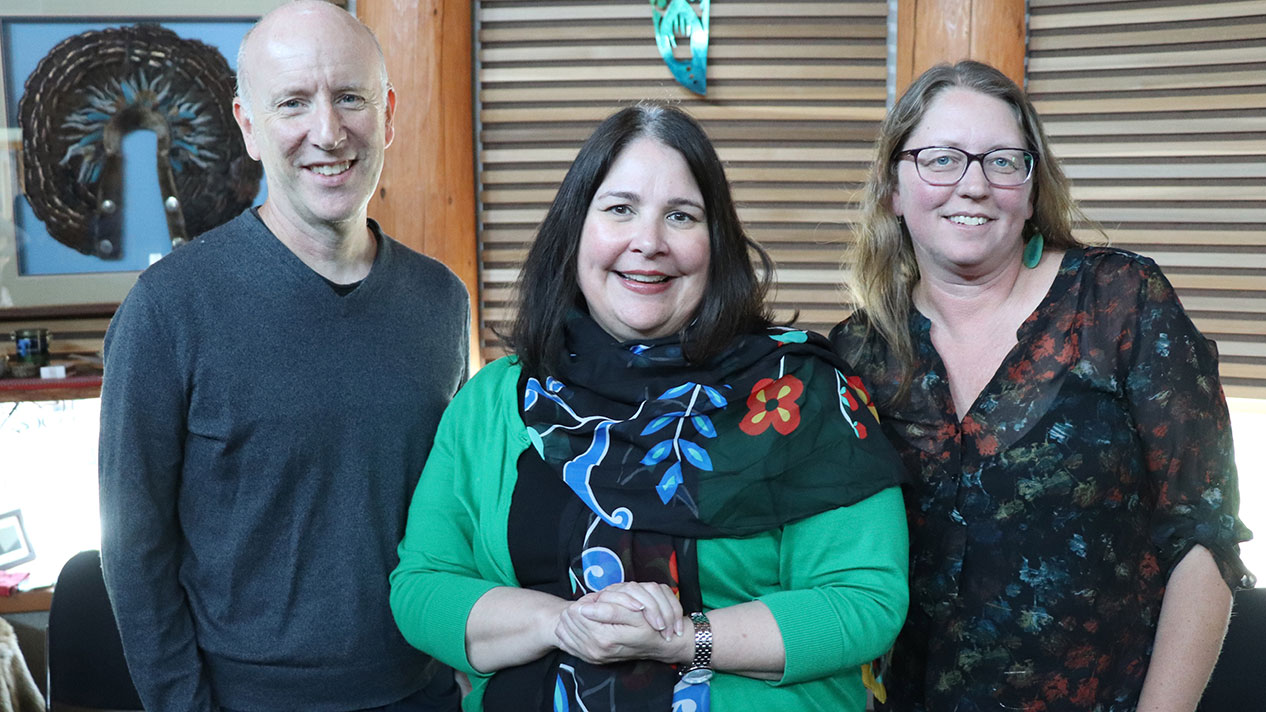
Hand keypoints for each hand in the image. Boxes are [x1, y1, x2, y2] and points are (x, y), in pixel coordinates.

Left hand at [554, 582, 688, 665]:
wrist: (660, 647)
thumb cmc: (650, 627)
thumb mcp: (634, 615)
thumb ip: (609, 610)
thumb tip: (584, 608)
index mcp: (604, 638)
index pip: (577, 614)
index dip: (580, 603)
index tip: (588, 600)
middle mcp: (596, 650)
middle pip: (569, 623)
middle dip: (573, 611)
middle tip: (583, 605)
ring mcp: (592, 656)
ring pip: (566, 633)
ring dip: (569, 622)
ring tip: (580, 614)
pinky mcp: (591, 658)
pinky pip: (568, 644)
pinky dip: (567, 634)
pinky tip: (573, 628)